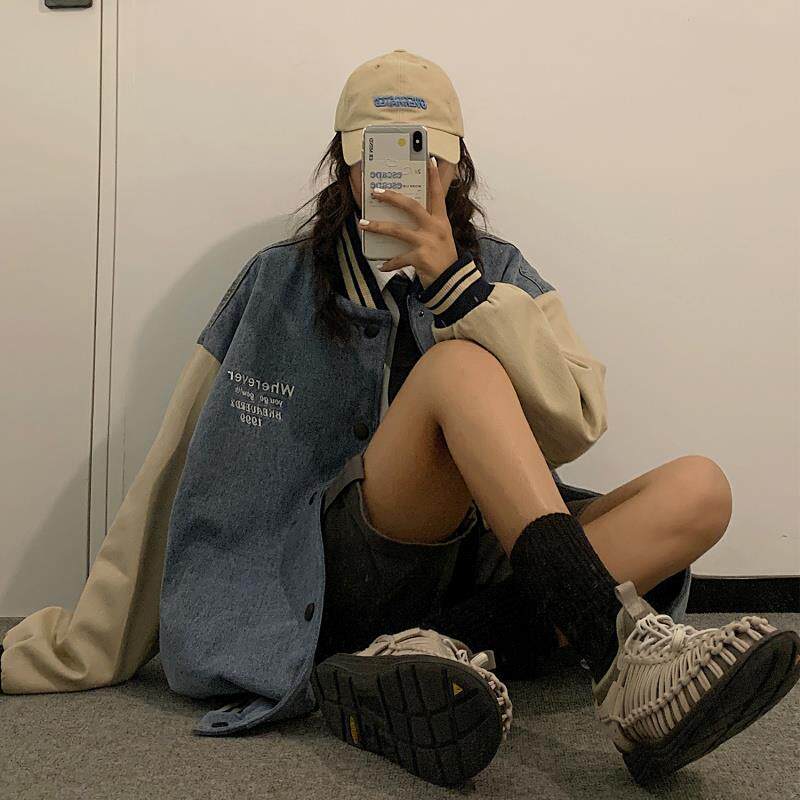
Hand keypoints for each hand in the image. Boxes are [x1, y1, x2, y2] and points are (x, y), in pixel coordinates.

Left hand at [358, 156, 458, 288]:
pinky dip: (389, 263)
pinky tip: (382, 266)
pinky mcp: (421, 258)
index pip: (437, 194)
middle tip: (376, 192)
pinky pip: (398, 258)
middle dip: (391, 198)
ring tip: (363, 224)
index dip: (434, 176)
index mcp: (441, 221)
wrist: (452, 283)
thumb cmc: (443, 259)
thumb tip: (401, 218)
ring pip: (397, 230)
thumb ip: (426, 226)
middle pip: (411, 206)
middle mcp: (435, 228)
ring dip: (378, 226)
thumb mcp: (440, 237)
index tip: (429, 160)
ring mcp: (428, 242)